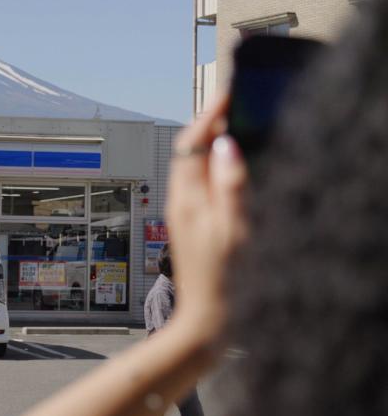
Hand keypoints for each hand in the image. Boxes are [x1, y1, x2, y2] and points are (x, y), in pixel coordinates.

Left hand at [166, 96, 248, 341]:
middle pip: (189, 152)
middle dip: (210, 124)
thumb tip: (224, 143)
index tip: (229, 92)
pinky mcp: (192, 228)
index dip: (210, 114)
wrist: (206, 323)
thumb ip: (229, 184)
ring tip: (235, 127)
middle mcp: (179, 204)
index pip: (192, 143)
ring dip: (210, 145)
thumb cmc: (223, 281)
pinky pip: (199, 185)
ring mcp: (184, 216)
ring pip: (193, 168)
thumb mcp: (233, 228)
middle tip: (235, 104)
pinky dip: (213, 168)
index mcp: (187, 199)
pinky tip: (231, 171)